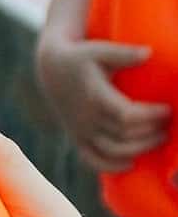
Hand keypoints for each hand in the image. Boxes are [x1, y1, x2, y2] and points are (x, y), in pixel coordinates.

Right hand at [37, 29, 170, 173]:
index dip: (150, 116)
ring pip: (113, 150)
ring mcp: (81, 129)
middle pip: (124, 135)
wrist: (51, 68)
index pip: (126, 115)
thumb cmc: (81, 57)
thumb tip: (149, 52)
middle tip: (169, 123)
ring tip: (159, 138)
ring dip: (140, 149)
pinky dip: (112, 166)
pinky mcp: (77, 137)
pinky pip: (93, 160)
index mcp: (93, 94)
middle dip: (151, 132)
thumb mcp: (99, 50)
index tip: (167, 109)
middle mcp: (87, 116)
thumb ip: (123, 53)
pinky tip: (131, 163)